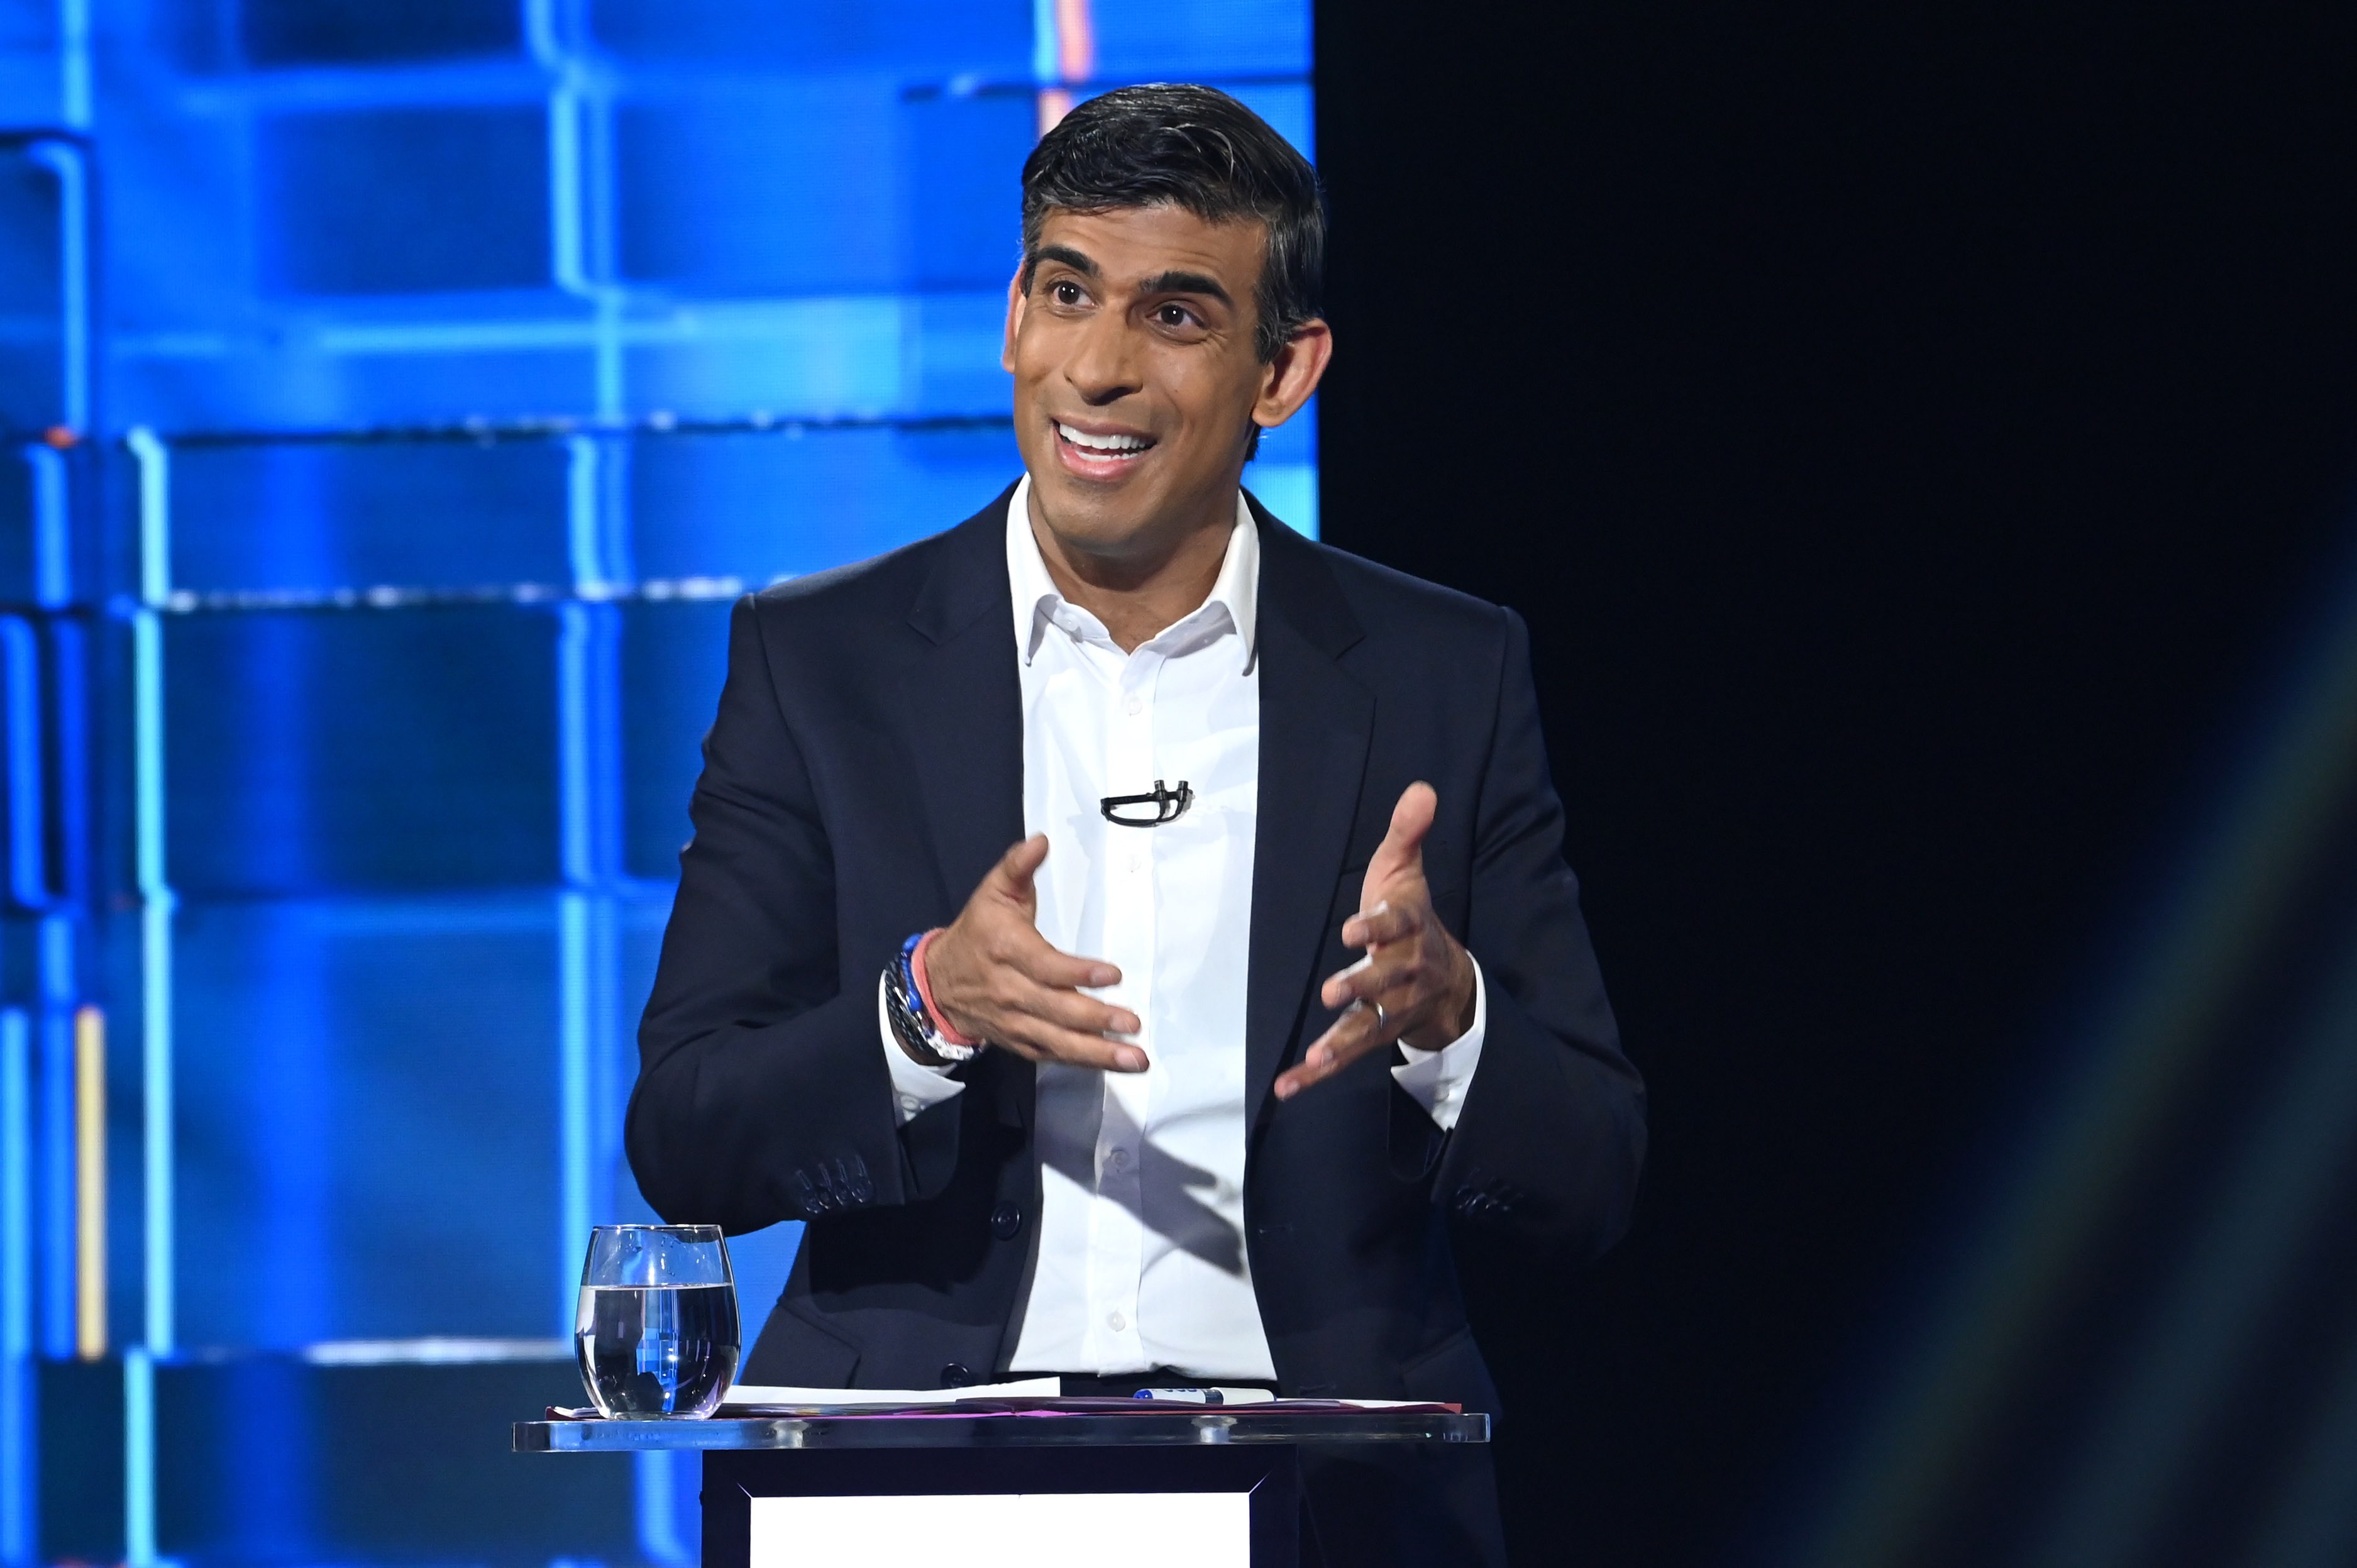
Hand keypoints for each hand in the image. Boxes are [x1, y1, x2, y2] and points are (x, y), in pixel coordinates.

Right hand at [920, 834, 1147, 1072]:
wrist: (939, 982)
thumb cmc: (978, 931)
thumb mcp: (992, 892)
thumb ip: (1017, 866)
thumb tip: (1041, 840)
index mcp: (1005, 950)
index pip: (1045, 966)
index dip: (1078, 972)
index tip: (1112, 975)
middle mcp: (1009, 990)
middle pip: (1055, 1009)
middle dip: (1096, 1019)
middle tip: (1132, 1023)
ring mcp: (1013, 1021)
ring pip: (1057, 1041)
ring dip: (1097, 1052)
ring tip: (1134, 1057)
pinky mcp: (1019, 1041)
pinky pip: (1051, 1055)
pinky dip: (1081, 1062)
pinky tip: (1112, 1064)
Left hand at [1274, 782, 1476, 1100]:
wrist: (1447, 978)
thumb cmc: (1413, 917)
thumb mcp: (1407, 870)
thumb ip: (1408, 832)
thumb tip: (1421, 787)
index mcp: (1409, 928)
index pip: (1397, 925)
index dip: (1376, 928)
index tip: (1352, 931)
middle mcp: (1405, 972)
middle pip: (1386, 982)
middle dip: (1361, 987)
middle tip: (1332, 992)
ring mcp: (1392, 1010)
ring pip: (1369, 1027)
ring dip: (1342, 1043)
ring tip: (1317, 1058)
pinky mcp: (1375, 1035)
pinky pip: (1347, 1056)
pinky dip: (1318, 1076)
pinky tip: (1287, 1087)